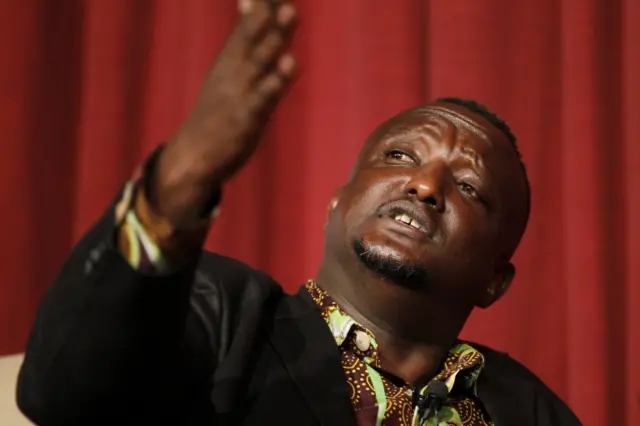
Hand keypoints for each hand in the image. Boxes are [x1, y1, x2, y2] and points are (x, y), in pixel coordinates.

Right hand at [153, 0, 297, 225]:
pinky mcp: (243, 118)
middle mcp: (233, 70)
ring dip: (275, 37)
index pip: (250, 22)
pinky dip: (275, 81)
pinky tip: (289, 64)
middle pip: (254, 33)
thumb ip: (244, 40)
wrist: (191, 156)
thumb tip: (251, 3)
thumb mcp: (228, 71)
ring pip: (259, 61)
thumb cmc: (217, 112)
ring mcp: (238, 93)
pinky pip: (262, 98)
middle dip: (270, 9)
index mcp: (230, 59)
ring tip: (290, 12)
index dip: (263, 2)